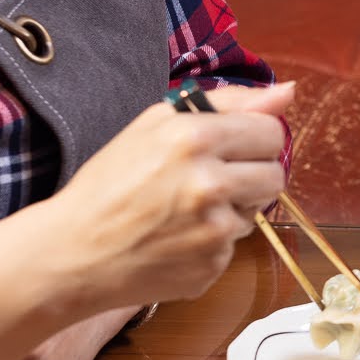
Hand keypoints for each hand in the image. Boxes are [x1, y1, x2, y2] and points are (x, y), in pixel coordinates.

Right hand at [48, 82, 293, 309]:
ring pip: (256, 212)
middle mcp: (210, 184)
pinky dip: (211, 243)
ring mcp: (213, 231)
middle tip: (211, 180)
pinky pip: (232, 247)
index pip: (270, 133)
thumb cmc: (110, 183)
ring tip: (184, 210)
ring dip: (232, 209)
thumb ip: (228, 104)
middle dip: (251, 175)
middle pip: (275, 175)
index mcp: (194, 139)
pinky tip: (175, 239)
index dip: (254, 140)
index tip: (233, 148)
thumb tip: (287, 93)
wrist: (72, 253)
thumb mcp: (157, 125)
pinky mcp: (212, 266)